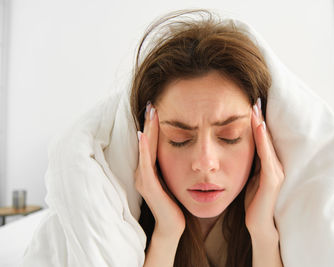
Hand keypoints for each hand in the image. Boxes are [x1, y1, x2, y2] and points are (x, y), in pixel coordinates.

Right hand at [135, 102, 184, 235]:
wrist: (174, 225)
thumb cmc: (176, 201)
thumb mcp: (175, 178)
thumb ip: (174, 163)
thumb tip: (183, 147)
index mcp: (149, 169)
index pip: (151, 142)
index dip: (153, 125)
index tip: (157, 107)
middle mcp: (143, 171)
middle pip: (146, 141)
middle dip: (149, 122)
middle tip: (152, 103)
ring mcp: (143, 178)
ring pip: (145, 149)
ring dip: (147, 130)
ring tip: (150, 113)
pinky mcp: (148, 186)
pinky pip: (146, 164)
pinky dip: (145, 149)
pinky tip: (145, 136)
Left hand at [245, 99, 284, 235]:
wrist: (258, 224)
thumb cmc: (253, 202)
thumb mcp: (248, 177)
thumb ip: (248, 163)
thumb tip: (237, 147)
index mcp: (268, 164)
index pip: (262, 139)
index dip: (256, 122)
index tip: (249, 104)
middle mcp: (275, 165)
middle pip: (267, 137)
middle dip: (260, 118)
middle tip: (254, 98)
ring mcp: (276, 172)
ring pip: (268, 143)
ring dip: (262, 125)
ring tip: (255, 108)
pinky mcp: (273, 180)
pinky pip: (267, 157)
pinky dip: (263, 141)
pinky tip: (258, 128)